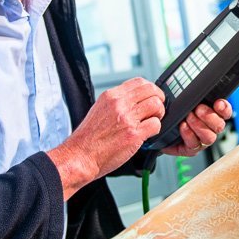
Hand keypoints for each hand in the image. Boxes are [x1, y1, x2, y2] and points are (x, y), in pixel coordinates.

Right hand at [47, 78, 164, 197]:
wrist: (79, 156)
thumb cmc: (87, 139)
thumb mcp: (99, 110)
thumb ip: (116, 103)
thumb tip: (134, 102)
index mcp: (111, 96)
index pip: (139, 81)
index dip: (151, 89)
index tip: (153, 97)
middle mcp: (119, 104)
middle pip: (151, 90)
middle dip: (159, 99)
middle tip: (157, 110)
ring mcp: (127, 118)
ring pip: (156, 105)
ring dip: (159, 114)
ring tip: (152, 122)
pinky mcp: (133, 134)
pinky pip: (156, 125)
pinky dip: (156, 130)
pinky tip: (147, 135)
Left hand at [161, 99, 231, 156]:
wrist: (159, 126)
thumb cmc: (172, 111)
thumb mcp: (183, 99)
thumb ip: (193, 95)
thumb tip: (197, 86)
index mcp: (212, 115)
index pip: (225, 112)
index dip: (224, 108)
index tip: (218, 103)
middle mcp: (209, 129)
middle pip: (220, 126)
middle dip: (209, 116)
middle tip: (198, 109)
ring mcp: (201, 140)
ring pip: (210, 137)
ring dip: (199, 126)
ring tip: (188, 117)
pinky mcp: (191, 149)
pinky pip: (194, 144)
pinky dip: (189, 134)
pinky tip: (183, 126)